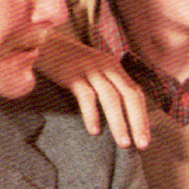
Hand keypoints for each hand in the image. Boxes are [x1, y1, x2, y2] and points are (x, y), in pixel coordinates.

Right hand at [35, 32, 150, 148]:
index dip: (143, 116)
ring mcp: (90, 69)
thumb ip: (106, 85)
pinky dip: (92, 114)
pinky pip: (86, 96)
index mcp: (114, 67)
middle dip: (138, 121)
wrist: (42, 43)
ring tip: (123, 143)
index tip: (146, 139)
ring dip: (119, 122)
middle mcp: (106, 66)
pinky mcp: (72, 74)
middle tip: (142, 145)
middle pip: (129, 95)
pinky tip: (94, 131)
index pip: (136, 93)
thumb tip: (119, 116)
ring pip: (111, 97)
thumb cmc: (68, 62)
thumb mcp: (93, 69)